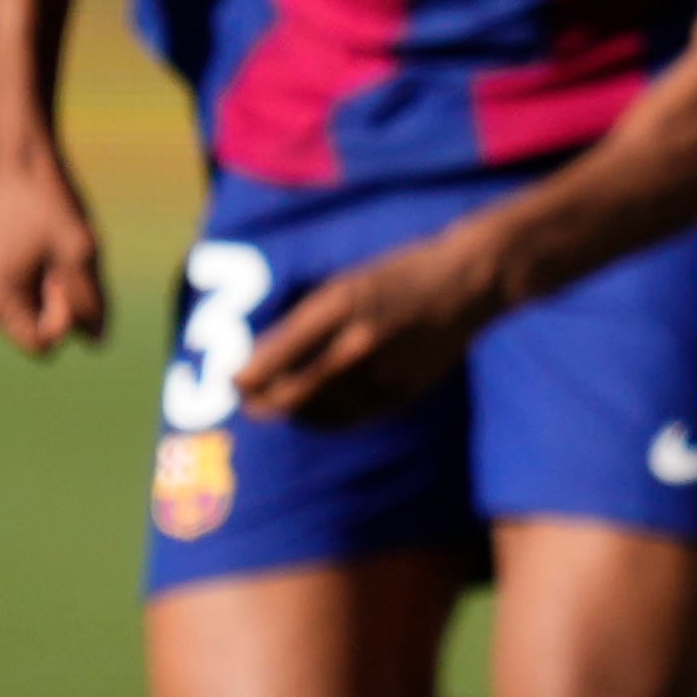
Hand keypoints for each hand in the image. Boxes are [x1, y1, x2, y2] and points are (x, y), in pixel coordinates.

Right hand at [0, 145, 107, 356]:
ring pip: (36, 313)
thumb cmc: (49, 202)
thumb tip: (96, 343)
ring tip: (51, 251)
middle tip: (60, 260)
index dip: (65, 320)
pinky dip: (46, 280)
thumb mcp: (82, 253)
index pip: (41, 345)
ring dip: (55, 292)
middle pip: (38, 330)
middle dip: (60, 305)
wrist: (19, 160)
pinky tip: (45, 249)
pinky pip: (30, 296)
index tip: (64, 279)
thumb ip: (92, 302)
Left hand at [234, 229, 503, 428]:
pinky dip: (322, 419)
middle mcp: (357, 342)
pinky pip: (349, 417)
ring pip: (317, 411)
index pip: (271, 359)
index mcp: (336, 306)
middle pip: (290, 395)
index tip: (231, 380)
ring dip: (291, 412)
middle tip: (246, 401)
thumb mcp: (342, 285)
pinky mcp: (401, 392)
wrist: (465, 285)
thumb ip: (302, 324)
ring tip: (278, 404)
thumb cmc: (395, 277)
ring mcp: (382, 371)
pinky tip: (312, 412)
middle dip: (260, 403)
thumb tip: (256, 364)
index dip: (242, 378)